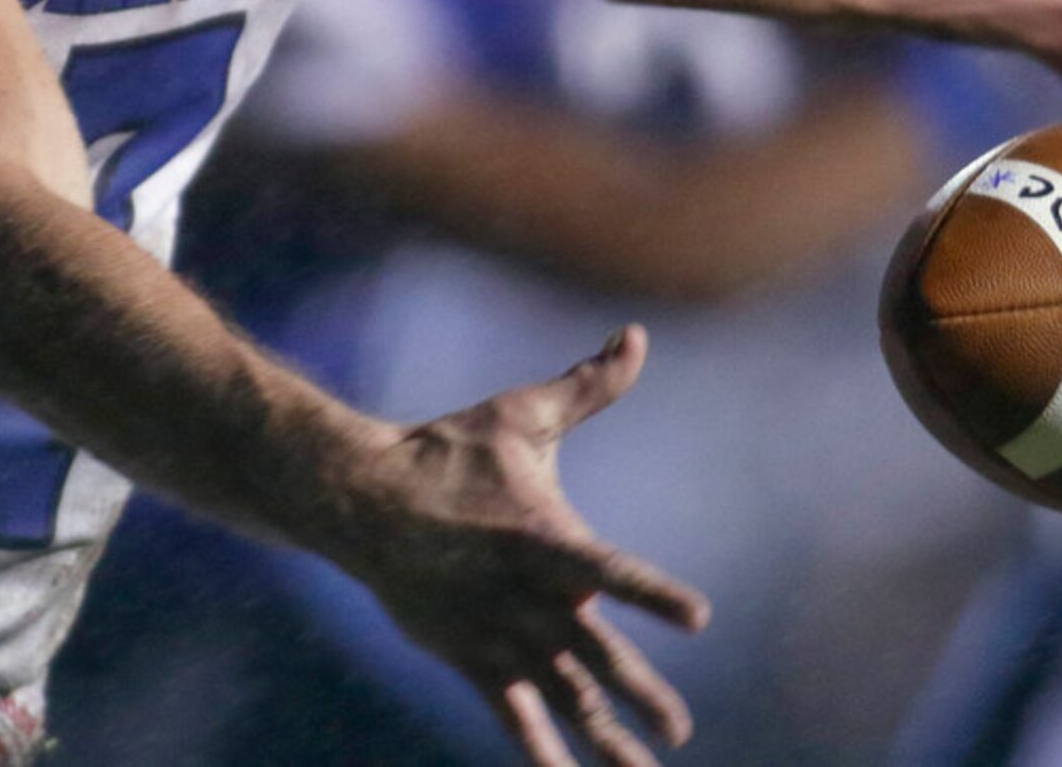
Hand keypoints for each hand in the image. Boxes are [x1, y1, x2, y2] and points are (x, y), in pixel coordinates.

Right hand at [339, 325, 707, 765]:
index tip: (698, 616)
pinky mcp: (472, 658)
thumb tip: (636, 336)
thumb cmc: (451, 451)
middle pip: (595, 658)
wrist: (363, 497)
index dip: (654, 595)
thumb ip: (588, 386)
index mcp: (546, 538)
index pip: (613, 571)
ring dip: (604, 741)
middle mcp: (528, 598)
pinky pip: (511, 716)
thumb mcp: (522, 415)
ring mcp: (499, 635)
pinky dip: (537, 751)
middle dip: (642, 697)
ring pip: (562, 699)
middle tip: (679, 732)